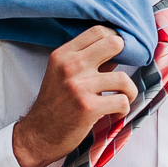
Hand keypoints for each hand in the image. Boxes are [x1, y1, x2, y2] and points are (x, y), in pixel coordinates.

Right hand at [12, 26, 137, 166]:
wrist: (37, 136)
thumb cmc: (54, 105)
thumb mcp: (62, 75)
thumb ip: (87, 60)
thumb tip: (117, 48)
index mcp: (63, 54)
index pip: (98, 30)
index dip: (115, 39)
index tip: (119, 54)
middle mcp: (70, 66)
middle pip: (114, 44)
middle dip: (127, 59)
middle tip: (122, 75)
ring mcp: (79, 86)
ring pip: (124, 79)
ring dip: (129, 92)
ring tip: (122, 99)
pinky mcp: (88, 107)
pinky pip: (122, 102)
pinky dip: (123, 110)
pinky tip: (115, 114)